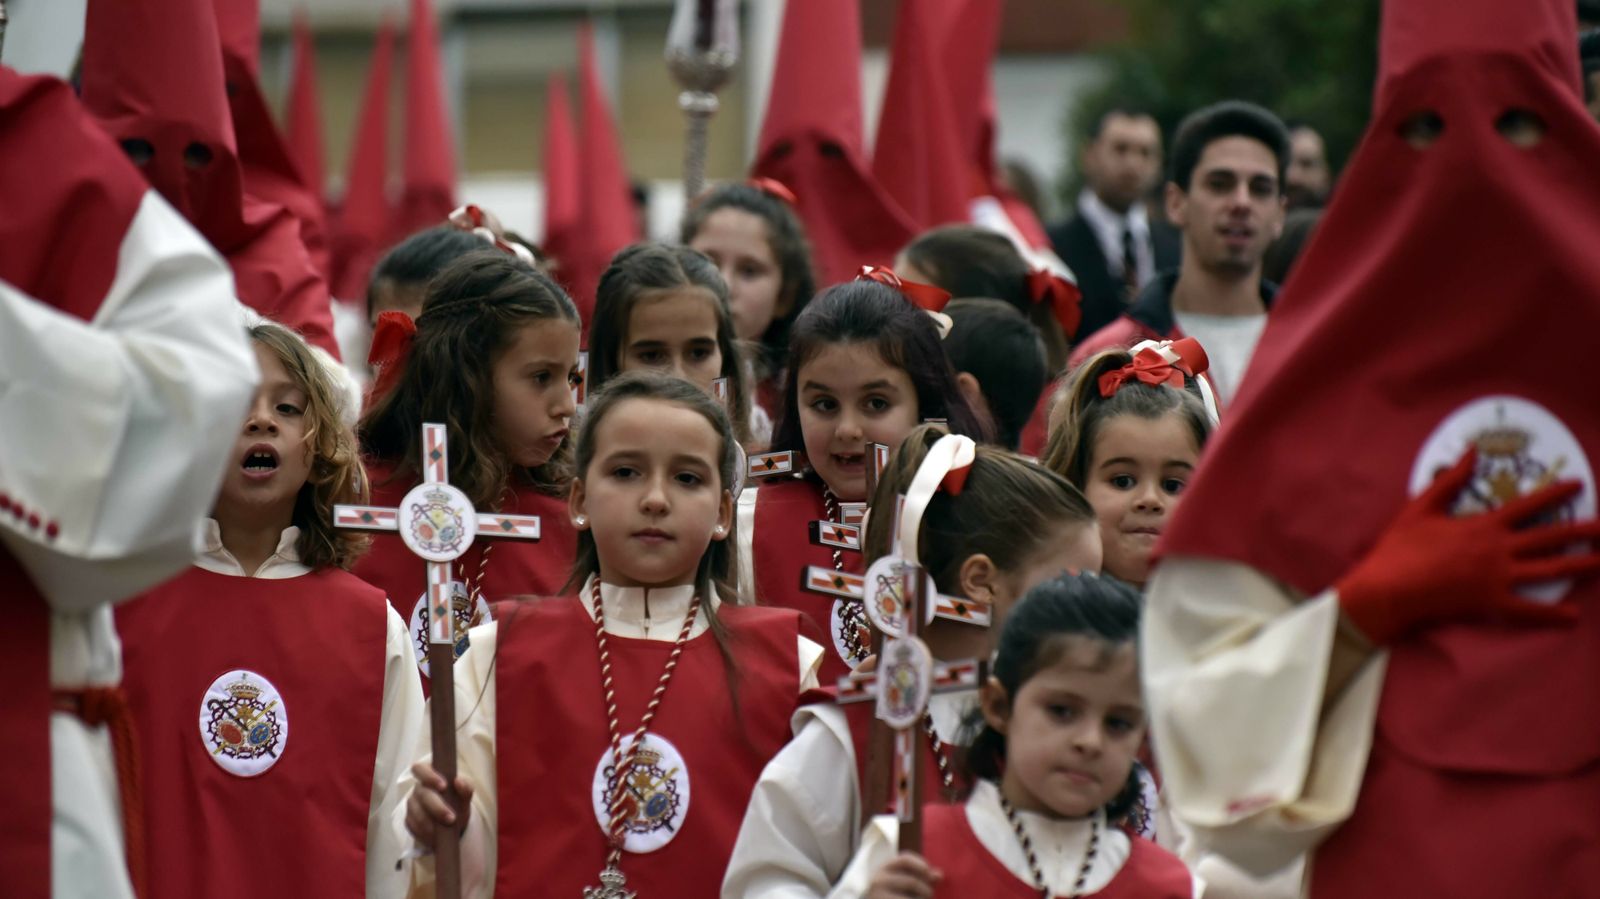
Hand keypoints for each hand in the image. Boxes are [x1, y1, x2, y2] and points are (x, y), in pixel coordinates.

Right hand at [404, 762, 474, 849]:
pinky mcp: (409, 820)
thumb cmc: (458, 801)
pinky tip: (434, 836)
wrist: (454, 821)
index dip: (429, 776)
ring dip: (430, 822)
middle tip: (451, 818)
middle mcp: (418, 788)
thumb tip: (458, 781)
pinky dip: (423, 831)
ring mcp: (412, 804)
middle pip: (421, 794)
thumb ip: (466, 787)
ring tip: (444, 830)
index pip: (420, 768)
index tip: (443, 786)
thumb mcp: (465, 794)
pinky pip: (412, 825)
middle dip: (436, 807)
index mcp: (429, 774)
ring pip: (416, 811)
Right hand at [866, 852, 941, 898]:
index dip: (922, 865)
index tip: (930, 874)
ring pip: (909, 898)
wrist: (871, 898)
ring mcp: (877, 894)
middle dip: (926, 890)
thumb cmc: (892, 893)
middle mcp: (878, 879)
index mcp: (884, 868)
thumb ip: (921, 876)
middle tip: (929, 894)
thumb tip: (939, 875)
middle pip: (912, 882)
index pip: (905, 859)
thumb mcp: (904, 881)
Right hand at [1337, 448, 1599, 643]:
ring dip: (1583, 566)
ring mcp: (1499, 578)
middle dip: (1585, 531)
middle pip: (1552, 538)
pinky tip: (1573, 616)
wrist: (1388, 589)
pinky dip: (1552, 615)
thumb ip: (1450, 481)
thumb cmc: (1400, 548)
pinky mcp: (1492, 604)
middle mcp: (1499, 550)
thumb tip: (1471, 453)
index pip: (1530, 505)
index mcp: (1484, 525)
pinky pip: (1529, 610)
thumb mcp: (1421, 508)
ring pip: (1551, 570)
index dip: (1557, 493)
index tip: (1579, 485)